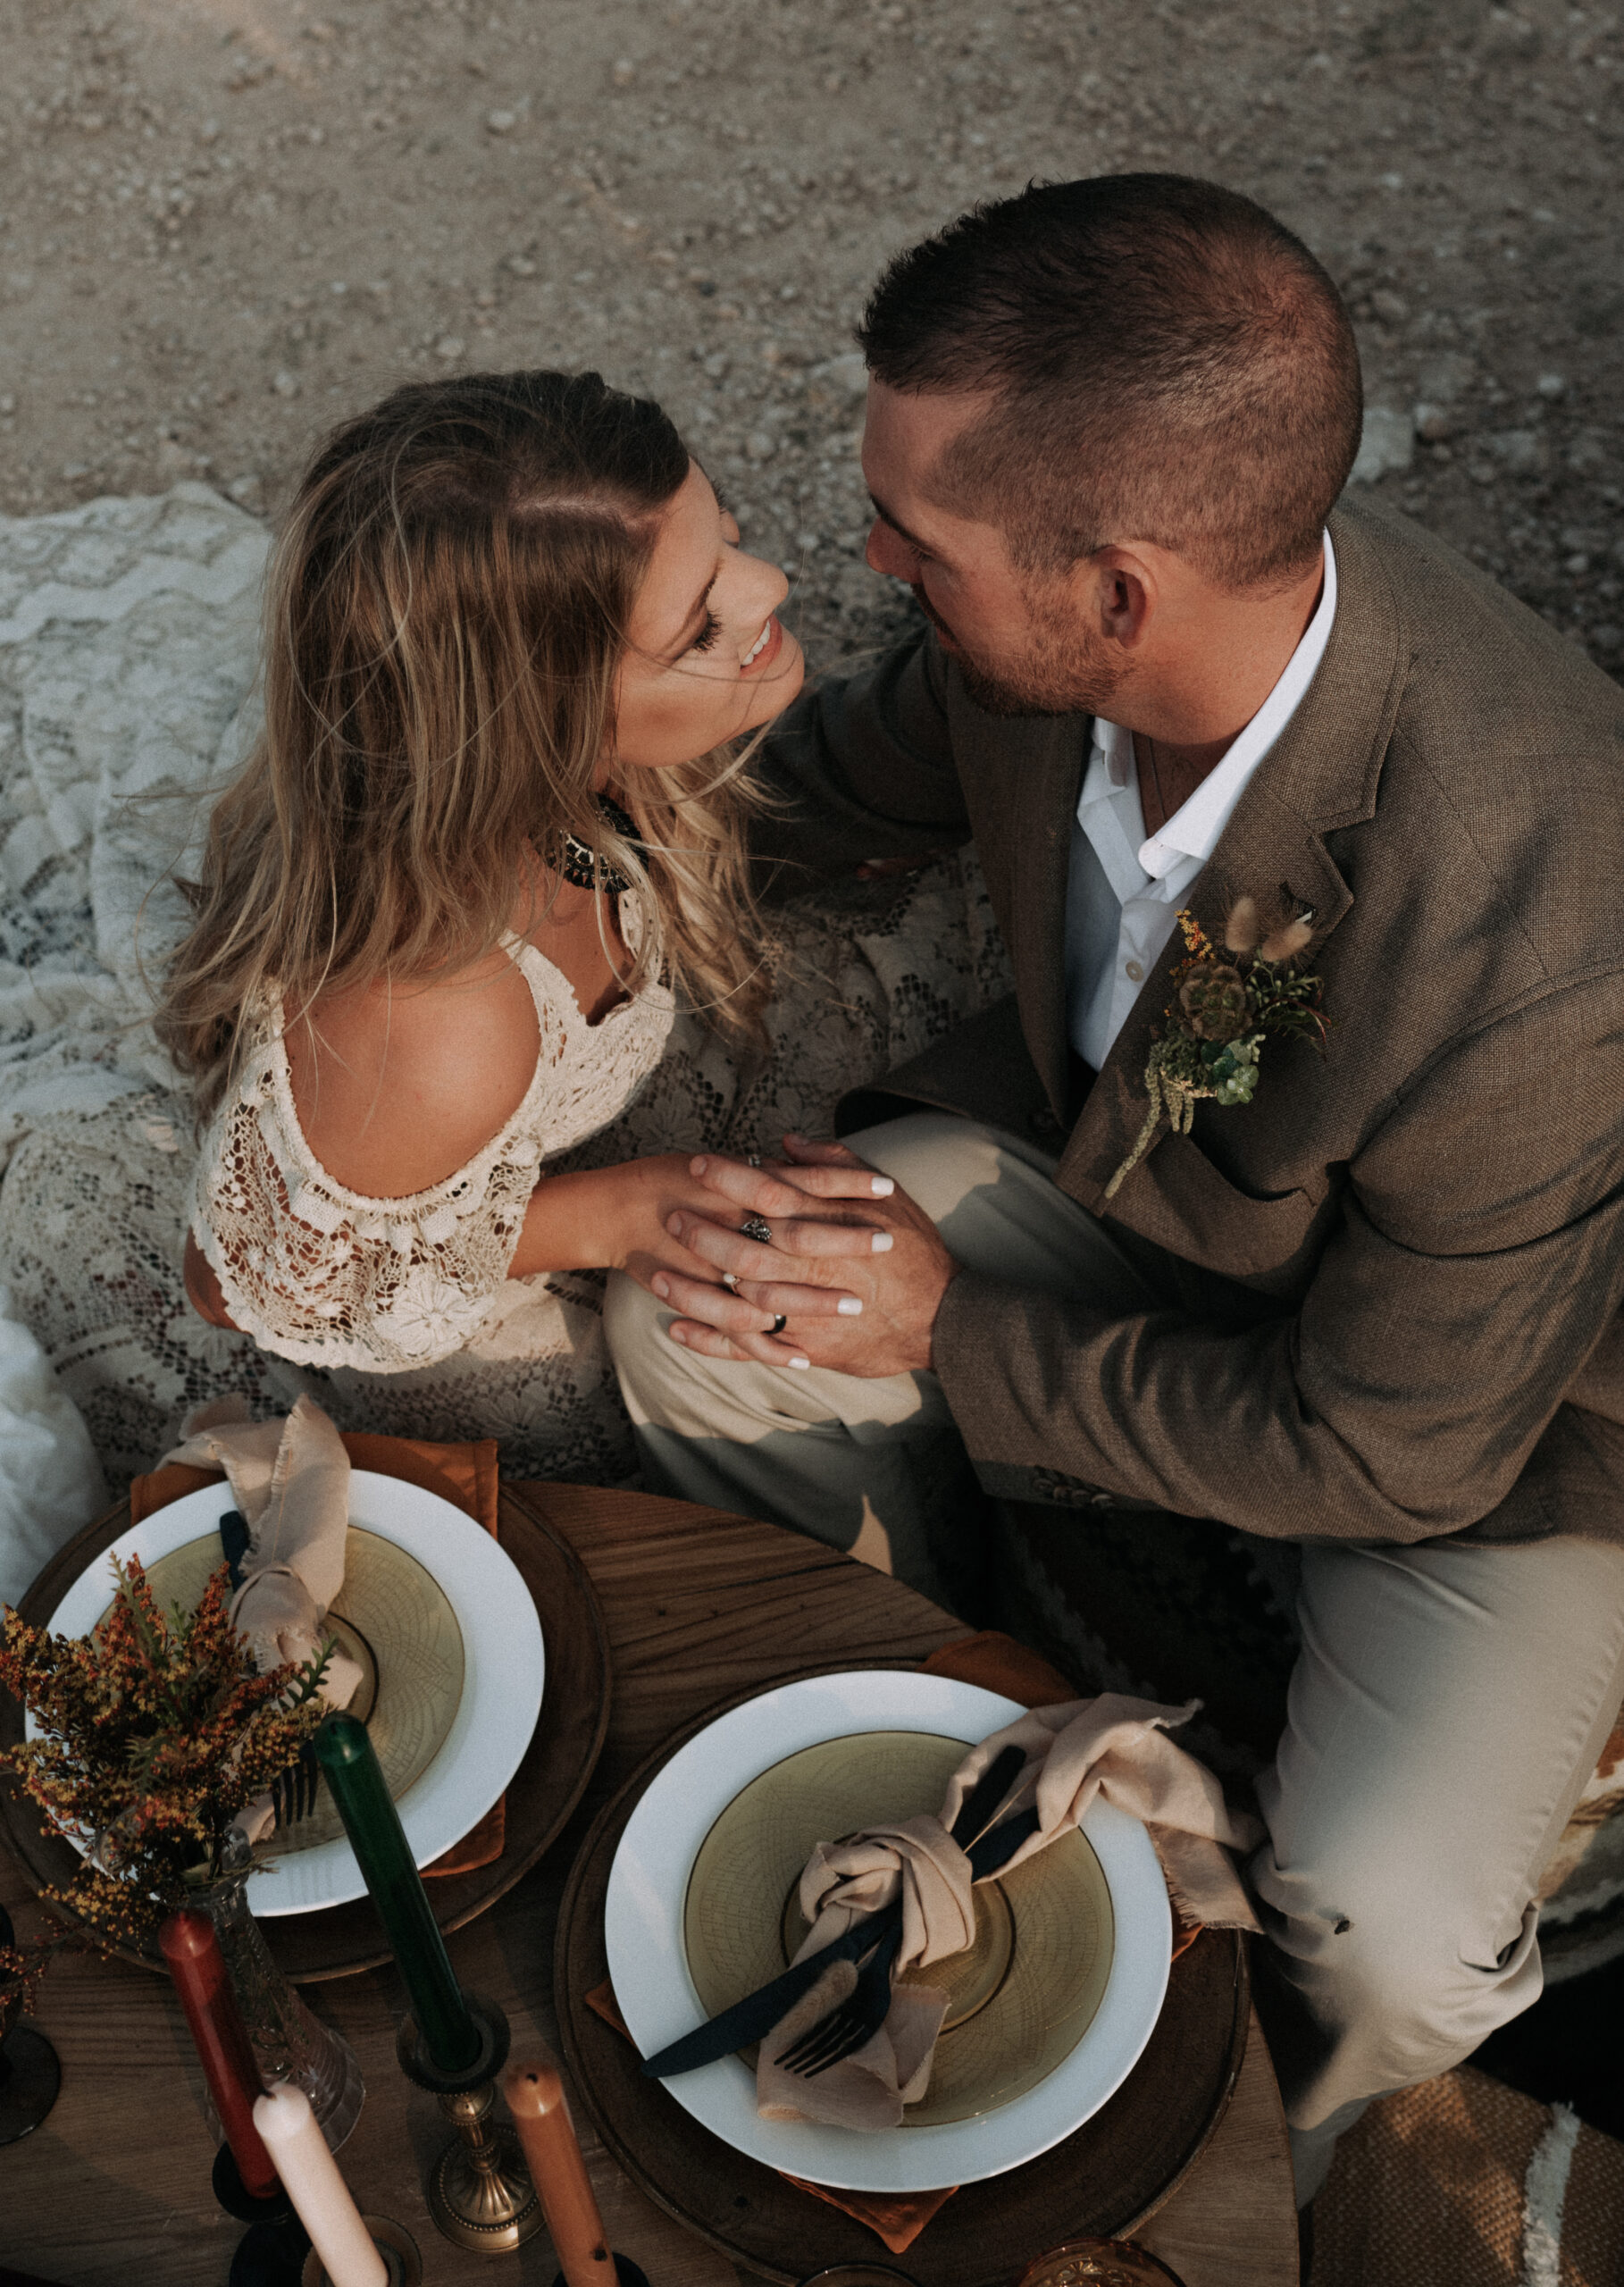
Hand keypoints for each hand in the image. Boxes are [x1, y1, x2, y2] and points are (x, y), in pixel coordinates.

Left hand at [653, 1135, 959, 1376]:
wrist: (945, 1318)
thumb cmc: (917, 1252)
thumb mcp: (887, 1197)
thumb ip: (835, 1165)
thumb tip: (788, 1143)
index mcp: (831, 1225)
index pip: (772, 1193)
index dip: (732, 1177)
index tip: (699, 1163)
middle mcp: (815, 1268)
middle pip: (746, 1246)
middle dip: (702, 1231)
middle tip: (670, 1215)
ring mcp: (809, 1312)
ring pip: (739, 1300)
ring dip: (694, 1289)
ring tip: (655, 1276)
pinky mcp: (807, 1348)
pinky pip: (750, 1345)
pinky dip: (711, 1340)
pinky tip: (677, 1330)